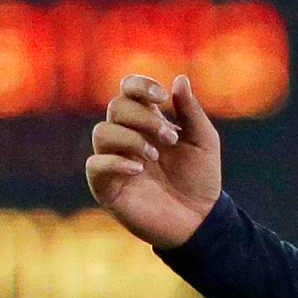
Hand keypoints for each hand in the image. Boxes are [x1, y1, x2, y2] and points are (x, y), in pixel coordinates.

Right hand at [86, 73, 223, 248]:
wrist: (199, 218)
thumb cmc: (200, 178)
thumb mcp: (203, 140)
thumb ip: (191, 111)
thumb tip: (180, 78)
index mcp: (147, 122)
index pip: (128, 91)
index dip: (139, 85)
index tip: (162, 96)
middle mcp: (126, 136)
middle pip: (117, 107)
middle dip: (143, 118)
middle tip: (170, 138)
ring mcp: (114, 160)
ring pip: (102, 132)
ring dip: (131, 139)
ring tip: (155, 156)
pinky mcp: (106, 185)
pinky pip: (94, 164)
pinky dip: (115, 161)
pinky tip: (139, 168)